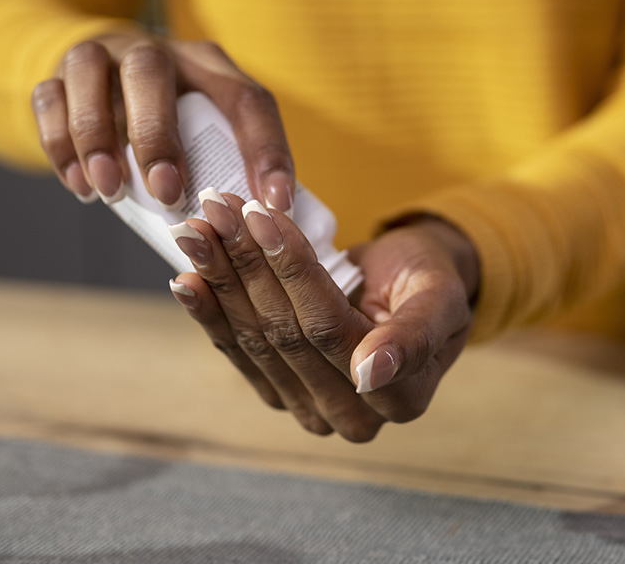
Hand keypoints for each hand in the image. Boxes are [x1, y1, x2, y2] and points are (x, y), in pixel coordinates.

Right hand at [31, 32, 294, 211]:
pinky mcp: (56, 73)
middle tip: (167, 194)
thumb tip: (261, 222)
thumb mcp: (208, 126)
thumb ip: (227, 162)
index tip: (274, 205)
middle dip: (156, 136)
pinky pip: (48, 96)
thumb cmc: (174, 116)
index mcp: (208, 64)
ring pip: (89, 73)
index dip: (267, 151)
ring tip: (110, 192)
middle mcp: (154, 50)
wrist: (106, 73)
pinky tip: (79, 184)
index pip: (247, 99)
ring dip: (96, 136)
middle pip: (150, 71)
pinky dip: (58, 143)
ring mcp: (101, 55)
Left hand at [168, 192, 474, 441]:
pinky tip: (184, 278)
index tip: (260, 215)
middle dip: (246, 264)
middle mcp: (351, 416)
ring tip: (194, 229)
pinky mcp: (280, 394)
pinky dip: (209, 312)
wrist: (411, 288)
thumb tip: (368, 371)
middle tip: (216, 207)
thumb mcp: (440, 295)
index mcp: (400, 398)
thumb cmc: (430, 281)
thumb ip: (414, 336)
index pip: (328, 327)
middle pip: (285, 333)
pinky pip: (238, 352)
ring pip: (255, 339)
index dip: (291, 270)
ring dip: (219, 279)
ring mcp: (310, 409)